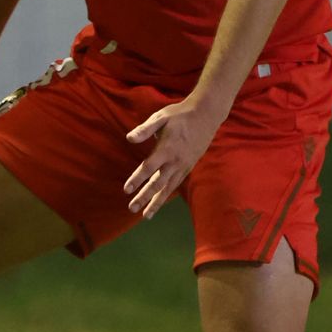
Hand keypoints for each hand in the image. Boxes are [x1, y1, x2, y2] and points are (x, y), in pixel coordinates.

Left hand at [123, 96, 227, 218]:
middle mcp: (175, 161)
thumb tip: (129, 138)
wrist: (206, 116)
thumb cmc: (180, 115)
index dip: (137, 179)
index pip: (148, 167)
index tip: (126, 190)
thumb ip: (145, 129)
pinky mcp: (188, 167)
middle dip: (144, 197)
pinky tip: (159, 202)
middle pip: (157, 183)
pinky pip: (176, 184)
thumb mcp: (161, 117)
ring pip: (168, 188)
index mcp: (166, 148)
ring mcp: (183, 166)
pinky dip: (167, 195)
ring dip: (156, 202)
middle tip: (132, 208)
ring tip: (146, 215)